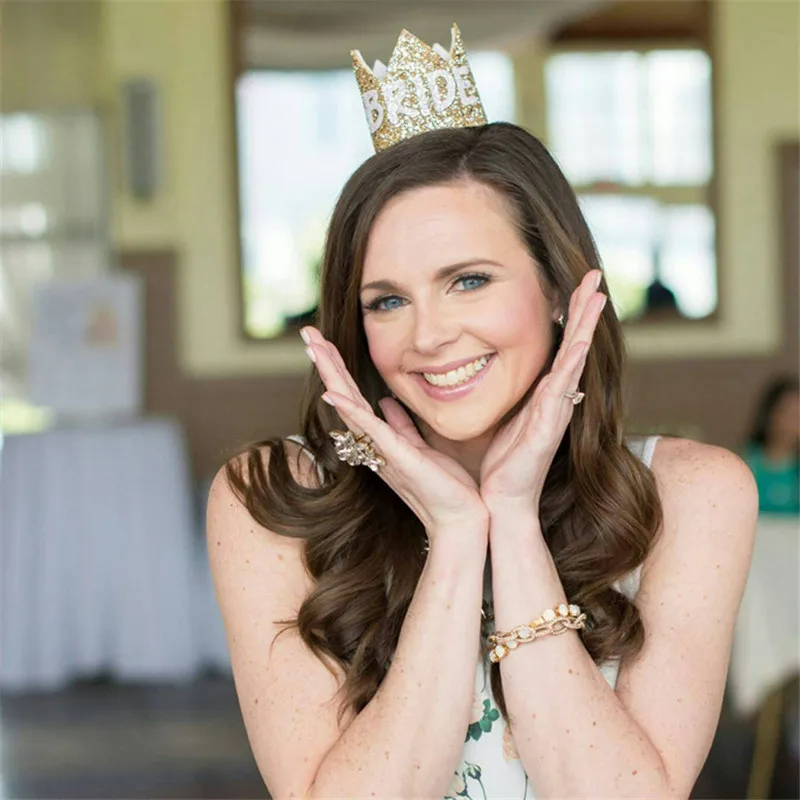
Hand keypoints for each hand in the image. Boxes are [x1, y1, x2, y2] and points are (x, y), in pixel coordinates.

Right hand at [301, 327, 488, 541]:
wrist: (461, 519)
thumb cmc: (445, 486)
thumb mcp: (421, 446)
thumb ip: (401, 424)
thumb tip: (387, 402)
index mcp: (381, 437)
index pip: (354, 395)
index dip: (338, 368)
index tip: (323, 341)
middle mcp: (375, 443)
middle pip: (344, 395)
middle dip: (326, 362)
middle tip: (306, 333)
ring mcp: (383, 451)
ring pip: (351, 407)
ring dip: (331, 376)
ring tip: (314, 349)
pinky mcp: (399, 458)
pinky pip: (371, 431)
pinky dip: (352, 412)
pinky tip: (335, 395)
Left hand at [479, 270, 606, 514]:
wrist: (500, 502)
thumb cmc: (498, 464)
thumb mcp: (495, 418)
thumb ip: (492, 393)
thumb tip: (480, 368)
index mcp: (542, 396)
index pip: (559, 348)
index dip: (569, 318)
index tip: (575, 286)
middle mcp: (555, 400)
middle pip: (574, 346)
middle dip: (585, 311)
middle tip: (596, 276)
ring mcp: (555, 413)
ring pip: (574, 361)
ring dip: (585, 329)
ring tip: (597, 297)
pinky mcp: (548, 428)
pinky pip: (561, 391)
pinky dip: (570, 366)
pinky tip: (577, 345)